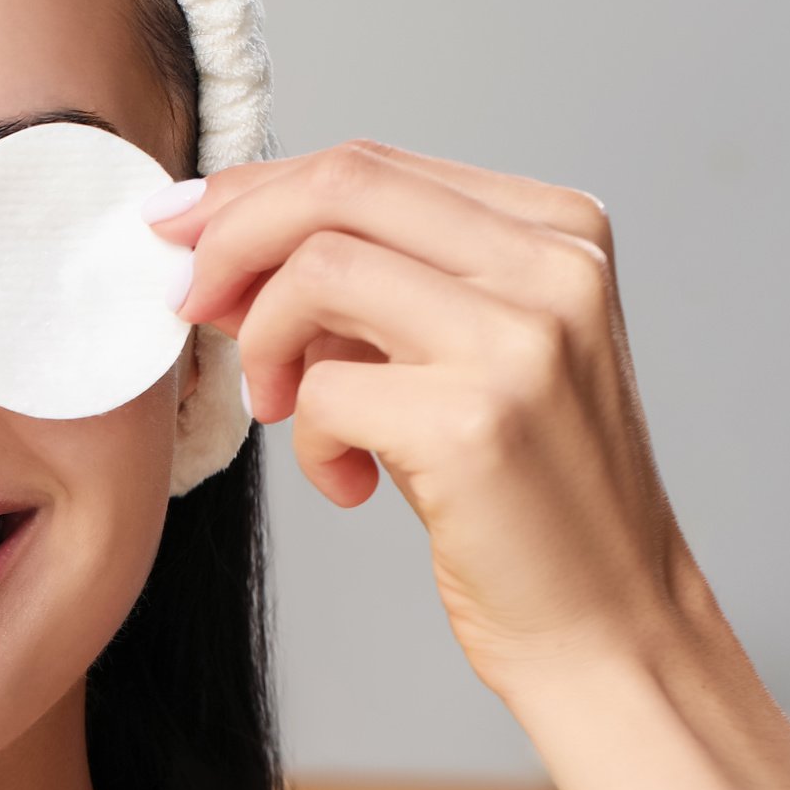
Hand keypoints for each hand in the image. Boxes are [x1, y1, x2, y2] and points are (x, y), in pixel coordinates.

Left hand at [153, 138, 695, 692]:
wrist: (606, 625)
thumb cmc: (519, 494)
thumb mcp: (459, 352)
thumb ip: (367, 286)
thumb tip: (216, 242)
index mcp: (558, 228)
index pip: (371, 164)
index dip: (254, 191)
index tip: (183, 230)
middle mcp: (554, 267)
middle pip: (340, 188)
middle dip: (230, 237)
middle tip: (188, 301)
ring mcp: (523, 340)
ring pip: (319, 270)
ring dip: (264, 341)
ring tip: (280, 407)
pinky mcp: (477, 422)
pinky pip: (323, 388)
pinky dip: (305, 438)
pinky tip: (349, 482)